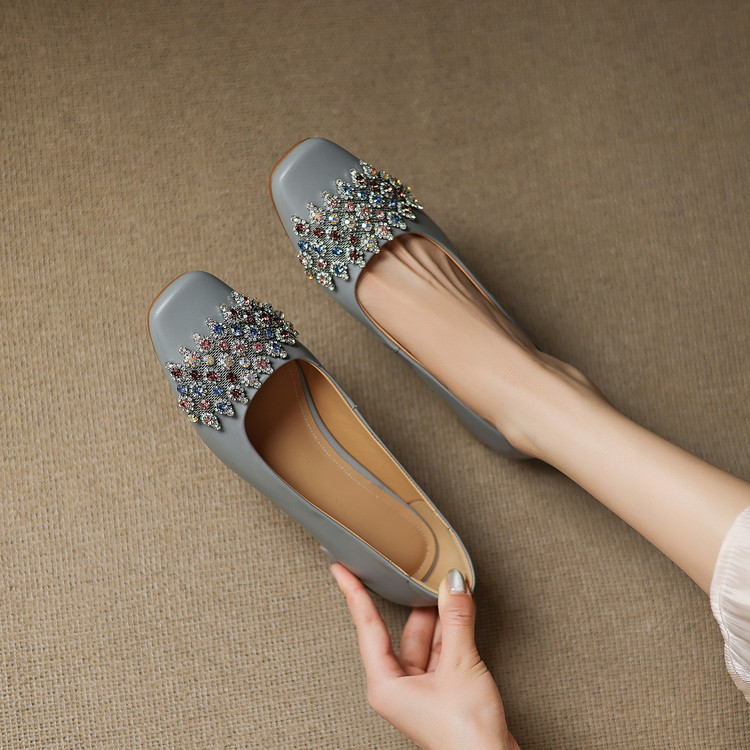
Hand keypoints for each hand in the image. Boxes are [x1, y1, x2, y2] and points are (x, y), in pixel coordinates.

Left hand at [331, 564, 519, 749]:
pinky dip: (451, 631)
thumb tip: (453, 585)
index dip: (354, 594)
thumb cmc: (465, 736)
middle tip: (415, 570)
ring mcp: (420, 690)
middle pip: (402, 631)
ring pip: (425, 640)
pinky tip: (459, 611)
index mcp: (385, 684)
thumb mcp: (460, 665)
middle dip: (414, 603)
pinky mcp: (441, 691)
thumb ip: (456, 620)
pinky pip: (441, 651)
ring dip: (439, 616)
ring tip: (448, 586)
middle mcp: (397, 687)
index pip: (367, 627)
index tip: (342, 571)